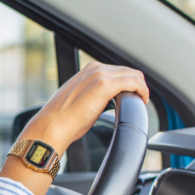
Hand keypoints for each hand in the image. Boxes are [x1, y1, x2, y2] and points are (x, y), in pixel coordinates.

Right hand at [20, 62, 149, 154]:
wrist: (53, 125)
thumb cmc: (62, 119)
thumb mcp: (79, 99)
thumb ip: (92, 94)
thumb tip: (102, 103)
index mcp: (88, 70)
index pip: (118, 70)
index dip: (129, 82)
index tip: (132, 95)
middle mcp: (94, 69)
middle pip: (128, 70)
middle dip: (137, 84)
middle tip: (139, 99)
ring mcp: (99, 75)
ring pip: (133, 74)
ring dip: (141, 87)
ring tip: (141, 100)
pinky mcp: (105, 85)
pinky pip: (134, 82)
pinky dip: (142, 90)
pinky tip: (142, 100)